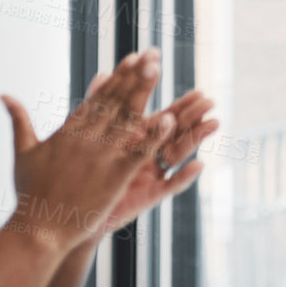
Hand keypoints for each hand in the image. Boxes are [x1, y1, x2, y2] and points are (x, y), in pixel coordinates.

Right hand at [1, 50, 175, 252]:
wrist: (36, 230)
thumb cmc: (29, 195)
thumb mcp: (22, 153)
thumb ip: (19, 120)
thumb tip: (3, 95)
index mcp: (68, 131)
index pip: (97, 97)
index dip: (117, 77)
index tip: (132, 58)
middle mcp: (85, 138)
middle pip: (115, 101)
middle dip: (134, 76)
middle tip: (153, 53)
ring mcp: (101, 156)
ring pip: (127, 118)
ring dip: (143, 92)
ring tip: (157, 69)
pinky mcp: (113, 177)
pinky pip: (138, 153)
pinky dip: (153, 136)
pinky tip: (168, 120)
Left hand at [93, 86, 219, 235]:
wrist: (70, 212)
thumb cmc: (82, 176)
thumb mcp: (93, 135)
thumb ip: (101, 107)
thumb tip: (102, 74)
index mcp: (137, 140)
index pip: (163, 118)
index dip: (180, 104)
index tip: (199, 92)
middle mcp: (148, 155)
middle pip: (175, 132)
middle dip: (192, 116)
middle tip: (209, 100)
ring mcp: (150, 175)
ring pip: (177, 154)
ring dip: (196, 138)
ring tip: (215, 123)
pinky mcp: (148, 197)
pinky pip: (169, 187)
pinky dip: (184, 177)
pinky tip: (199, 165)